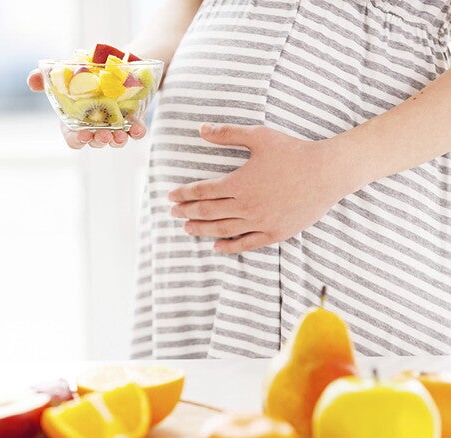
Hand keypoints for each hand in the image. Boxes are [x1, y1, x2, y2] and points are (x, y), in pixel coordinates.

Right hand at [27, 69, 146, 148]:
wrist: (117, 61)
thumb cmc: (86, 71)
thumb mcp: (66, 72)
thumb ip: (46, 78)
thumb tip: (31, 81)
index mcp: (76, 119)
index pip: (73, 138)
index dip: (76, 140)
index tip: (82, 136)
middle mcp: (94, 126)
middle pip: (95, 141)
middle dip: (99, 140)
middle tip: (103, 135)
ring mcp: (114, 125)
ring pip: (115, 140)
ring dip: (117, 141)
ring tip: (120, 135)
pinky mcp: (132, 119)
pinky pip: (135, 130)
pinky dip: (136, 131)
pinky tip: (137, 129)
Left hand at [169, 124, 351, 253]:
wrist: (327, 172)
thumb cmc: (293, 151)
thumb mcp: (259, 136)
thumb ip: (228, 134)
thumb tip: (201, 129)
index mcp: (239, 183)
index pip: (202, 191)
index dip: (184, 194)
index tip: (171, 196)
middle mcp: (246, 206)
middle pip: (208, 212)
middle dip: (187, 212)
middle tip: (173, 213)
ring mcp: (260, 222)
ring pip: (223, 230)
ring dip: (202, 230)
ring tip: (187, 229)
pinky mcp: (275, 233)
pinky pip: (247, 243)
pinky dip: (229, 247)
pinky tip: (216, 247)